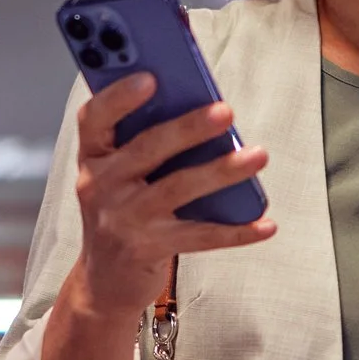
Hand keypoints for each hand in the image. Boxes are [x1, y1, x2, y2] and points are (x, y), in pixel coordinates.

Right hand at [68, 73, 274, 318]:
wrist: (104, 282)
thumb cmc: (121, 213)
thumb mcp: (117, 175)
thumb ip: (143, 142)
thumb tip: (201, 108)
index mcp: (93, 157)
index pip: (95, 118)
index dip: (119, 97)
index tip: (150, 77)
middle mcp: (99, 186)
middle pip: (147, 148)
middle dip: (188, 128)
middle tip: (225, 111)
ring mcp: (122, 220)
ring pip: (178, 188)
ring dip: (222, 171)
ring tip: (258, 155)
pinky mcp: (145, 250)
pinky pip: (198, 236)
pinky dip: (236, 231)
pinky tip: (265, 224)